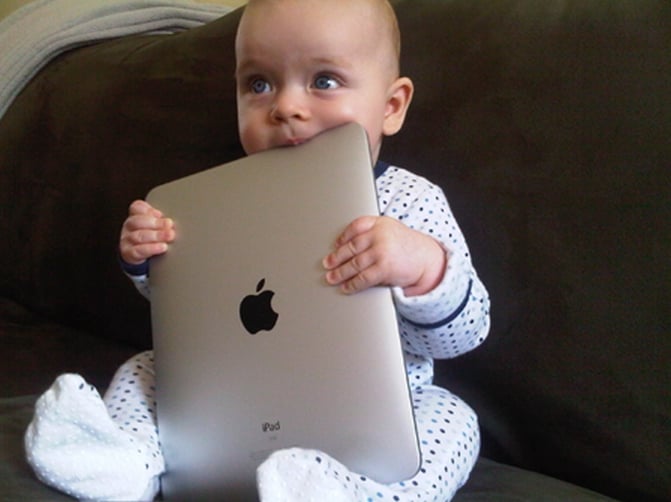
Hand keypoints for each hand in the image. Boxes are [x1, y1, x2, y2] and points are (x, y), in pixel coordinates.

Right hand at [119, 200, 174, 264]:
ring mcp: (127, 239)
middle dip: (156, 223)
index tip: (161, 214)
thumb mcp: (155, 225)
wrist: (138, 254)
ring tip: (169, 236)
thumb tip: (175, 221)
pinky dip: (152, 249)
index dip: (148, 210)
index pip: (136, 208)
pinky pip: (138, 250)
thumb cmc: (150, 235)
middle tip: (170, 225)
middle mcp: (129, 226)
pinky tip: (162, 247)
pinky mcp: (129, 253)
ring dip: (156, 236)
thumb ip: (162, 220)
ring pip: (138, 236)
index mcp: (136, 215)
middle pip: (138, 221)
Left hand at [322, 215, 445, 295]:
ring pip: (354, 263)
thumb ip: (372, 232)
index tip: (335, 245)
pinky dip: (352, 284)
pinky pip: (363, 278)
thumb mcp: (391, 230)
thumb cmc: (407, 246)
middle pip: (351, 246)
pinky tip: (346, 287)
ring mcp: (382, 251)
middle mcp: (380, 235)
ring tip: (332, 278)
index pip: (356, 227)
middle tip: (327, 264)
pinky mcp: (384, 268)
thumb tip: (346, 246)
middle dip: (337, 257)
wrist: (428, 259)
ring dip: (340, 273)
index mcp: (380, 223)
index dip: (343, 236)